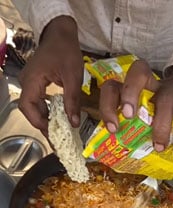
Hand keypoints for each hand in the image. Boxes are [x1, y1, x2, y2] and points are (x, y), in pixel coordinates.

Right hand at [18, 16, 82, 133]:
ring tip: (59, 130)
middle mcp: (26, 82)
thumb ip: (73, 100)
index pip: (28, 107)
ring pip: (33, 105)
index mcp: (32, 80)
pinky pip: (38, 99)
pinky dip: (47, 109)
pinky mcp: (36, 80)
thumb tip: (74, 123)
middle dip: (42, 123)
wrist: (60, 32)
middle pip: (29, 109)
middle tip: (57, 137)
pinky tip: (58, 116)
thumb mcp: (73, 77)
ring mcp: (30, 81)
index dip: (38, 122)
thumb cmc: (66, 51)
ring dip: (44, 117)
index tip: (53, 133)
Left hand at [100, 62, 172, 153]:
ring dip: (160, 126)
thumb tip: (122, 152)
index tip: (113, 128)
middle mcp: (153, 83)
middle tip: (129, 118)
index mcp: (135, 89)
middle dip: (129, 95)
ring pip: (165, 100)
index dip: (108, 103)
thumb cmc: (165, 104)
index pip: (115, 85)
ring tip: (159, 147)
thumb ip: (136, 124)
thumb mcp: (148, 107)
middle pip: (137, 76)